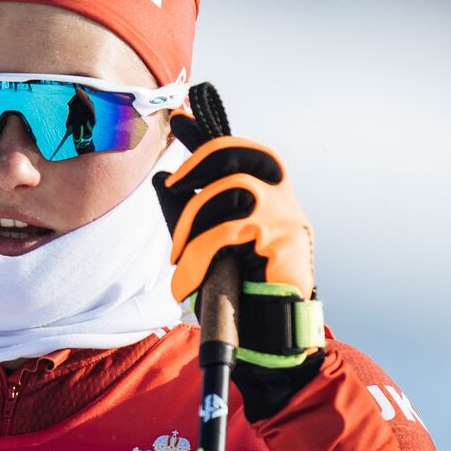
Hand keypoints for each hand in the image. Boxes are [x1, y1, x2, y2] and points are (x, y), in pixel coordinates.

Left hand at [153, 112, 324, 417]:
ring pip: (232, 188)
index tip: (180, 115)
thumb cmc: (239, 293)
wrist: (271, 335)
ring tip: (180, 258)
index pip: (239, 152)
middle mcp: (281, 200)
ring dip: (194, 221)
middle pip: (243, 152)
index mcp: (265, 198)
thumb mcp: (207, 246)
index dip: (207, 133)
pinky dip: (199, 255)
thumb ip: (188, 213)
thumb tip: (162, 179)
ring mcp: (287, 216)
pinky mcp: (285, 238)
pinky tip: (188, 280)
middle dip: (204, 157)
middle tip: (177, 182)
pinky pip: (229, 230)